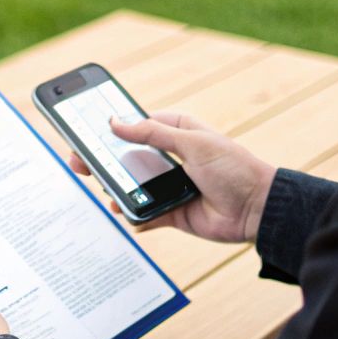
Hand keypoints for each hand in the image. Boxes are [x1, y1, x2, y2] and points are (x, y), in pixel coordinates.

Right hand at [67, 110, 276, 242]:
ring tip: (101, 189)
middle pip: (129, 159)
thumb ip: (152, 133)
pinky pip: (146, 214)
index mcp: (178, 134)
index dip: (115, 129)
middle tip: (80, 163)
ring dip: (117, 189)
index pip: (139, 126)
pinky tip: (122, 212)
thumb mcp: (192, 142)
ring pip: (133, 187)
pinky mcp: (172, 213)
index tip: (89, 130)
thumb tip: (117, 123)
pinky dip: (134, 215)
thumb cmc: (233, 168)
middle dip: (105, 162)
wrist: (258, 210)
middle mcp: (172, 160)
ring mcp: (171, 187)